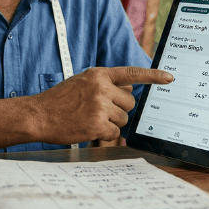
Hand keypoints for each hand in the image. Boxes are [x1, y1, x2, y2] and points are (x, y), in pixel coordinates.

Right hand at [31, 66, 173, 144]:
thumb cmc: (58, 101)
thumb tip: (129, 90)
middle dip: (118, 110)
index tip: (170, 78)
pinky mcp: (97, 124)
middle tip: (97, 110)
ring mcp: (99, 106)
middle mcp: (101, 88)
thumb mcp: (81, 83)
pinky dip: (104, 135)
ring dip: (110, 123)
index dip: (153, 76)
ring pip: (123, 119)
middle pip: (129, 103)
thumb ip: (104, 84)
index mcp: (97, 74)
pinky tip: (87, 128)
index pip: (131, 73)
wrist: (38, 115)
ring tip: (88, 119)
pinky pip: (114, 133)